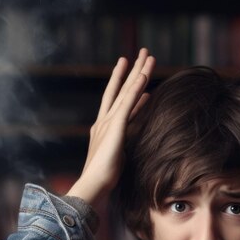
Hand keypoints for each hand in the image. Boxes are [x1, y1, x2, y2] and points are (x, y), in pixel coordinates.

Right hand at [67, 48, 155, 209]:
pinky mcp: (115, 127)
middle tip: (141, 52)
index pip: (117, 101)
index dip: (126, 86)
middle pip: (121, 89)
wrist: (93, 186)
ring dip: (138, 72)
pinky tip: (144, 76)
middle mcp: (105, 121)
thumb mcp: (117, 158)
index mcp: (104, 128)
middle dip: (132, 70)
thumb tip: (130, 143)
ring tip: (147, 55)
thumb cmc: (103, 179)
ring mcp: (109, 122)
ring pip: (126, 91)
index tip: (134, 72)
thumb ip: (123, 146)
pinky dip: (136, 88)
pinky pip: (127, 103)